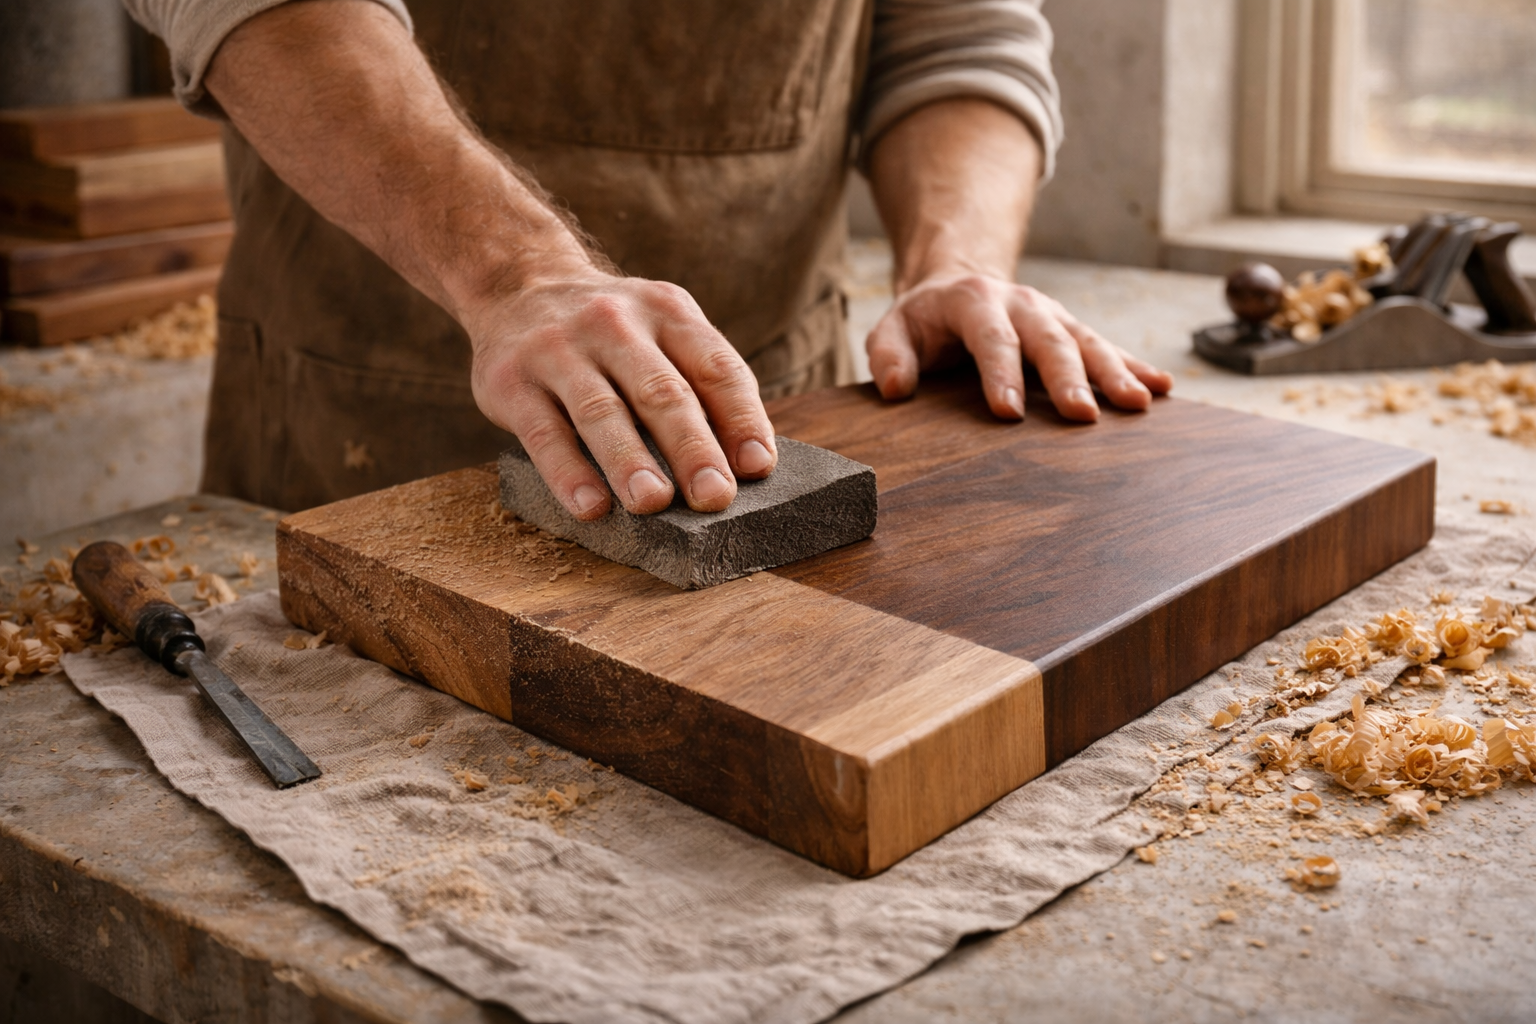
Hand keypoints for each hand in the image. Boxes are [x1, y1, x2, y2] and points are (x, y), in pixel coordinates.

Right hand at [465, 268, 777, 520]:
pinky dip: (568, 472)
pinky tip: (591, 507)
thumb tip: (745, 466)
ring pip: (601, 411)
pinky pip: (544, 432)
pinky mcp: (512, 381)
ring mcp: (560, 350)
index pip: (715, 367)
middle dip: (691, 447)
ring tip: (652, 503)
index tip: (758, 467)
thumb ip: (701, 386)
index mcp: (668, 313)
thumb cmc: (612, 335)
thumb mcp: (662, 333)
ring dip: (629, 461)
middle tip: (714, 496)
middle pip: (661, 391)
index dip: (741, 418)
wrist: (517, 284)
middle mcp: (615, 323)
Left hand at [866, 272, 1173, 420]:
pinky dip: (1135, 367)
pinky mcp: (1072, 331)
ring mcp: (1053, 316)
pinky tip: (1162, 388)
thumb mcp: (892, 329)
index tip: (1009, 412)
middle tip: (1082, 415)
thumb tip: (894, 387)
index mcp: (975, 302)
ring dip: (1116, 373)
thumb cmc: (924, 321)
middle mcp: (1022, 304)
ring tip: (1139, 404)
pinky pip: (1108, 348)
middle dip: (1068, 377)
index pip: (991, 339)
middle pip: (1049, 340)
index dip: (1001, 374)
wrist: (958, 284)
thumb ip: (888, 354)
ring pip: (1088, 342)